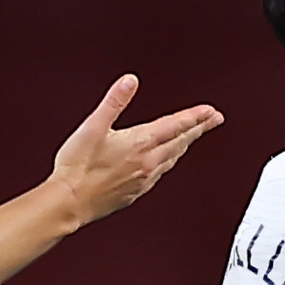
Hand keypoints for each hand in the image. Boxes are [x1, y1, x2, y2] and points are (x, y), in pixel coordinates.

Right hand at [49, 75, 223, 226]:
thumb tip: (129, 82)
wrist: (69, 202)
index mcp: (140, 144)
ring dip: (186, 145)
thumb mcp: (93, 127)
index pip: (176, 126)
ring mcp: (144, 179)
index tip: (211, 111)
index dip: (196, 116)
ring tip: (194, 136)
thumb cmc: (77, 168)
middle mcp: (147, 163)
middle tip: (214, 120)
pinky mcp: (136, 192)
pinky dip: (170, 162)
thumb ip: (114, 102)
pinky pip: (161, 173)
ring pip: (173, 158)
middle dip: (199, 128)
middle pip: (181, 142)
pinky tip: (167, 161)